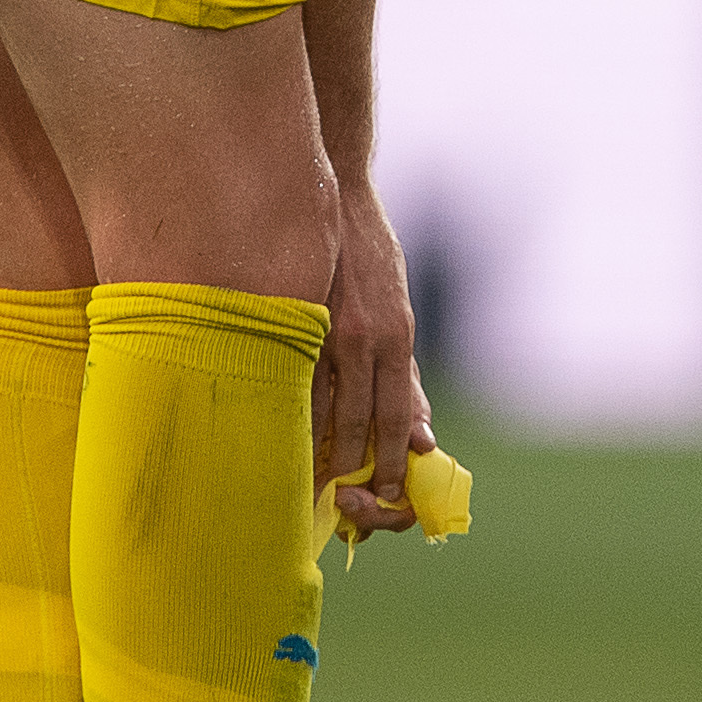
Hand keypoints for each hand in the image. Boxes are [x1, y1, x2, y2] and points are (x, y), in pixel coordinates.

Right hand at [311, 187, 433, 539]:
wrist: (334, 192)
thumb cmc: (370, 258)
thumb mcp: (399, 314)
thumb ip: (404, 376)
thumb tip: (422, 434)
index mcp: (397, 339)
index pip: (396, 418)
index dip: (393, 463)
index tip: (389, 496)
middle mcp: (364, 339)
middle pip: (357, 425)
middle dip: (354, 473)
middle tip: (348, 508)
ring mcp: (324, 331)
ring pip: (316, 411)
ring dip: (314, 454)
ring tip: (308, 488)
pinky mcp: (291, 321)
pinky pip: (286, 383)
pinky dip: (285, 417)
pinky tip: (278, 440)